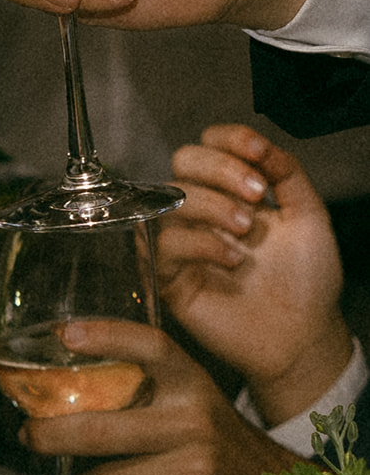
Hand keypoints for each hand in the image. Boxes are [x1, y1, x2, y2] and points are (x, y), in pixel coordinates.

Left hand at [19, 319, 300, 474]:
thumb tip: (60, 392)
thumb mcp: (189, 397)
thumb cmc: (211, 438)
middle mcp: (193, 421)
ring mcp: (194, 470)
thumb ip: (142, 388)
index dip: (106, 336)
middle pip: (100, 431)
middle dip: (50, 437)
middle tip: (30, 436)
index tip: (63, 334)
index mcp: (191, 383)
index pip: (150, 347)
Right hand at [157, 123, 350, 421]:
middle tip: (256, 194)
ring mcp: (184, 241)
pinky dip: (201, 244)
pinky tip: (233, 260)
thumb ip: (287, 173)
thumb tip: (261, 144)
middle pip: (183, 160)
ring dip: (214, 206)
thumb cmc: (307, 279)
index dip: (230, 140)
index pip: (211, 144)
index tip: (259, 154)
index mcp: (232, 190)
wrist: (303, 335)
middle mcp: (203, 209)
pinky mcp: (169, 276)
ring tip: (248, 229)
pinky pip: (165, 244)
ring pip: (173, 198)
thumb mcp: (308, 215)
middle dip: (221, 169)